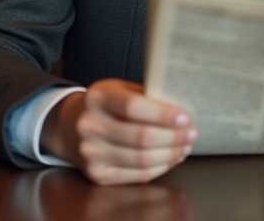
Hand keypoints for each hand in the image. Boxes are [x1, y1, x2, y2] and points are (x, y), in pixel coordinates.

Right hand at [40, 78, 198, 184]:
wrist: (70, 126)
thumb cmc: (105, 104)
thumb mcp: (119, 88)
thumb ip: (145, 96)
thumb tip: (180, 109)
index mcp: (98, 98)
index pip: (133, 107)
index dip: (163, 114)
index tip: (185, 117)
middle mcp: (90, 126)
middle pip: (141, 138)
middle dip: (173, 137)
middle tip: (192, 133)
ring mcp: (91, 153)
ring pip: (141, 159)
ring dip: (170, 154)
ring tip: (185, 146)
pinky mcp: (97, 174)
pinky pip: (136, 175)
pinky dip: (160, 168)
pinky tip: (171, 158)